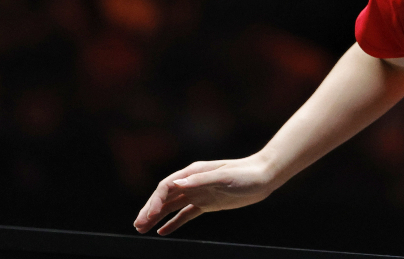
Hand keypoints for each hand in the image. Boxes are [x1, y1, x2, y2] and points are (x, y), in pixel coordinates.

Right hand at [133, 156, 278, 234]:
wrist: (265, 176)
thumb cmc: (246, 173)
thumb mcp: (224, 176)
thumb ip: (200, 180)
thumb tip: (176, 184)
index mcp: (194, 172)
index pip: (167, 186)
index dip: (155, 201)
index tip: (148, 216)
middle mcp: (193, 182)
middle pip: (165, 197)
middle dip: (150, 210)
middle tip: (138, 226)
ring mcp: (200, 192)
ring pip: (172, 206)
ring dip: (157, 217)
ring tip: (142, 229)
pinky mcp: (208, 203)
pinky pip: (186, 213)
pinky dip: (174, 222)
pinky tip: (162, 232)